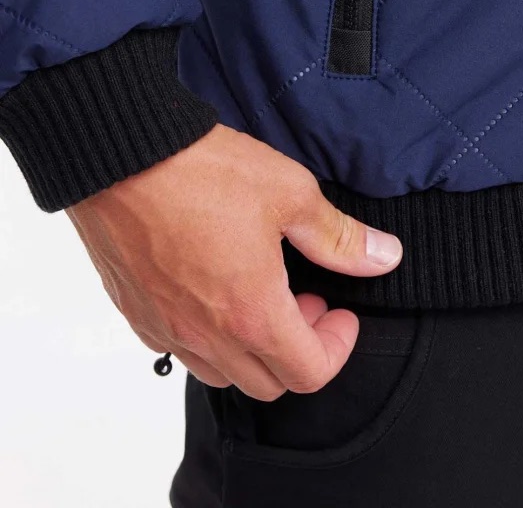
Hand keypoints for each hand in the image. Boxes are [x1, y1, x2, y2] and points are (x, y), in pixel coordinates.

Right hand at [66, 123, 402, 399]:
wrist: (122, 155)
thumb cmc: (203, 171)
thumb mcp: (291, 193)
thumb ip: (339, 237)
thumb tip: (384, 257)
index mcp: (252, 314)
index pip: (310, 374)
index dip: (338, 346)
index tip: (341, 310)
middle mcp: (207, 335)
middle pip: (268, 383)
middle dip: (299, 349)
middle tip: (305, 297)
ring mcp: (166, 327)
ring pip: (222, 373)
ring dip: (252, 348)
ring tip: (261, 291)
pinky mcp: (136, 312)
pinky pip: (179, 349)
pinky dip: (207, 335)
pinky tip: (214, 285)